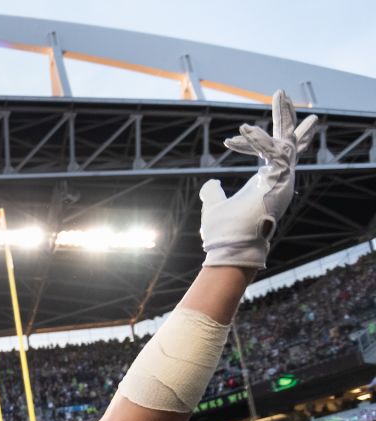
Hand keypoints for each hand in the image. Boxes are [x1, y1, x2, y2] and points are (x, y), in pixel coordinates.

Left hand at [200, 89, 317, 267]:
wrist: (228, 248)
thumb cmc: (223, 231)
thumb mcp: (214, 205)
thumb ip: (213, 193)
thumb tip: (210, 184)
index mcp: (266, 181)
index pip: (273, 151)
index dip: (264, 135)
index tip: (246, 126)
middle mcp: (278, 179)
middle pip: (288, 141)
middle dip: (286, 116)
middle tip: (282, 94)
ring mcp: (281, 180)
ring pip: (288, 141)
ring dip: (282, 117)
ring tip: (279, 94)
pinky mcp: (278, 182)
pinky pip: (272, 153)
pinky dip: (256, 141)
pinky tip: (240, 132)